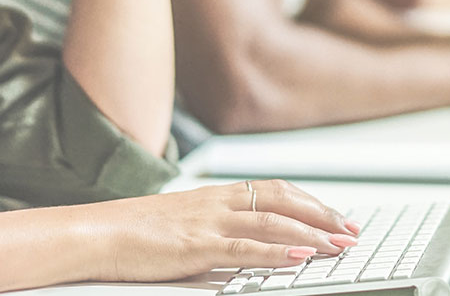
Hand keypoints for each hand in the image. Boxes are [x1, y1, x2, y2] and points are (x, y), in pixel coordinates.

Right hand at [95, 180, 359, 281]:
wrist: (96, 233)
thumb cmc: (135, 232)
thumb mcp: (184, 221)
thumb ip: (217, 226)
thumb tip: (247, 238)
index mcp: (217, 195)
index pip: (277, 191)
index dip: (312, 202)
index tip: (338, 216)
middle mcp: (218, 202)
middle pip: (284, 201)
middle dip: (323, 216)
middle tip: (353, 231)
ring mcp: (209, 223)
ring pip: (273, 223)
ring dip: (313, 234)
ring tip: (340, 245)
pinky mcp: (197, 247)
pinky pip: (245, 248)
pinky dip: (278, 253)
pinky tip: (301, 257)